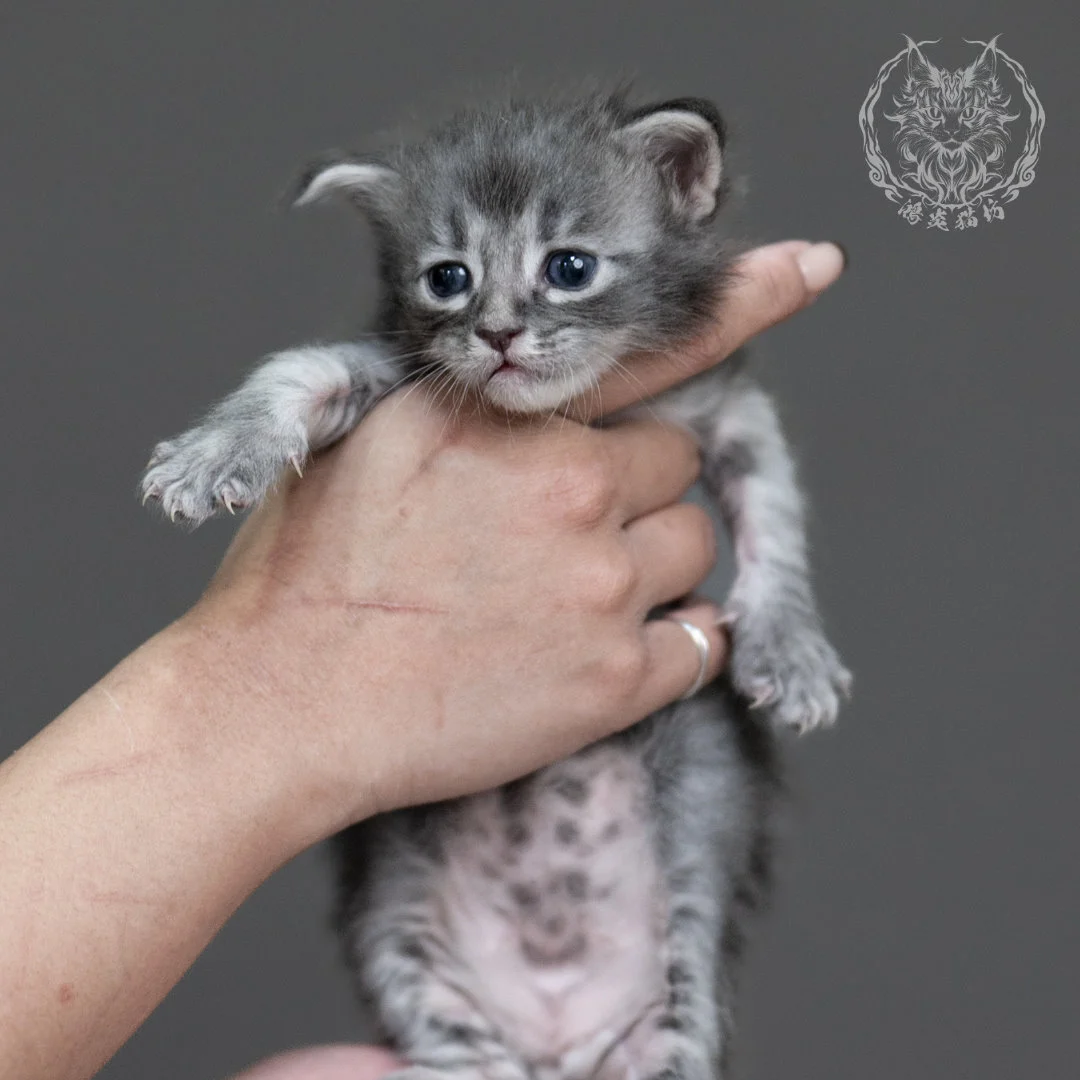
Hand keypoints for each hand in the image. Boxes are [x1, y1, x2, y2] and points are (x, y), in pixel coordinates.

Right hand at [181, 240, 844, 839]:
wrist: (285, 705)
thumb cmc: (305, 577)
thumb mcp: (366, 441)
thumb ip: (468, 407)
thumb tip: (525, 390)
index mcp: (507, 417)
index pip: (650, 351)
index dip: (741, 302)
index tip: (811, 268)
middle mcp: (570, 487)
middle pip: (676, 466)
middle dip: (636, 492)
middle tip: (559, 537)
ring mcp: (601, 585)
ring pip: (690, 548)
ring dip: (648, 567)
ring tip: (560, 603)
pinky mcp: (614, 681)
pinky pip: (701, 643)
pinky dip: (669, 644)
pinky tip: (598, 654)